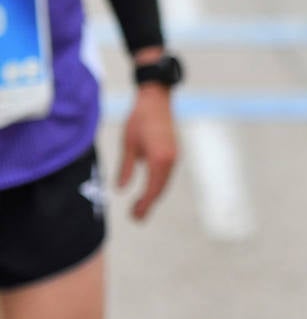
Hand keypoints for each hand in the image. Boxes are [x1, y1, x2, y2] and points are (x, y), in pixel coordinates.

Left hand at [120, 84, 177, 219]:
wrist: (156, 100)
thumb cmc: (139, 119)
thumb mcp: (128, 144)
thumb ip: (126, 168)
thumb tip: (121, 189)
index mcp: (160, 159)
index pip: (153, 189)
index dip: (144, 205)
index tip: (135, 217)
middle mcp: (170, 160)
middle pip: (161, 189)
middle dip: (149, 204)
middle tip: (136, 218)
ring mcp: (174, 156)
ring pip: (164, 182)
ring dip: (154, 195)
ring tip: (140, 207)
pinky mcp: (173, 152)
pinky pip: (166, 174)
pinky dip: (158, 184)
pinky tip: (149, 189)